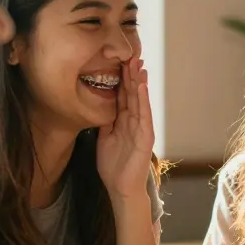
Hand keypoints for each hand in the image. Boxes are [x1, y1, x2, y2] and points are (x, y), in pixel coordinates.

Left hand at [96, 57, 155, 199]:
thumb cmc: (113, 167)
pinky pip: (144, 115)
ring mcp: (141, 129)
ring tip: (138, 65)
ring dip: (139, 83)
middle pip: (133, 95)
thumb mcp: (104, 139)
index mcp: (124, 122)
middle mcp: (134, 122)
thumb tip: (99, 106)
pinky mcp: (145, 138)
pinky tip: (141, 87)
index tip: (119, 62)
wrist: (120, 188)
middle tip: (131, 55)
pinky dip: (143, 100)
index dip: (122, 80)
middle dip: (132, 76)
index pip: (123, 96)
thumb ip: (105, 122)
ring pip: (140, 101)